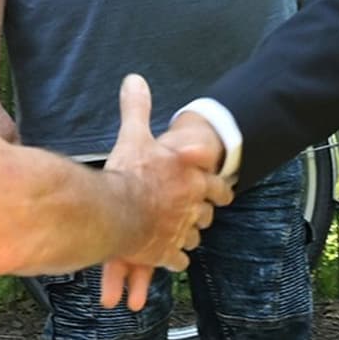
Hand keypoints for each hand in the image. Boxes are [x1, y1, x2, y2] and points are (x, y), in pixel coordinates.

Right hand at [97, 74, 227, 309]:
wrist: (114, 211)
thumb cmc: (128, 174)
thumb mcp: (134, 135)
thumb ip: (138, 108)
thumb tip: (134, 80)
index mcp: (191, 177)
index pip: (218, 185)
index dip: (221, 190)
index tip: (224, 194)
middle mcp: (192, 205)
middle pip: (208, 214)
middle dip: (203, 215)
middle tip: (198, 216)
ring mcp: (180, 230)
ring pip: (195, 237)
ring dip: (189, 236)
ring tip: (182, 236)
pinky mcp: (166, 252)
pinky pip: (178, 260)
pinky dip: (174, 259)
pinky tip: (169, 257)